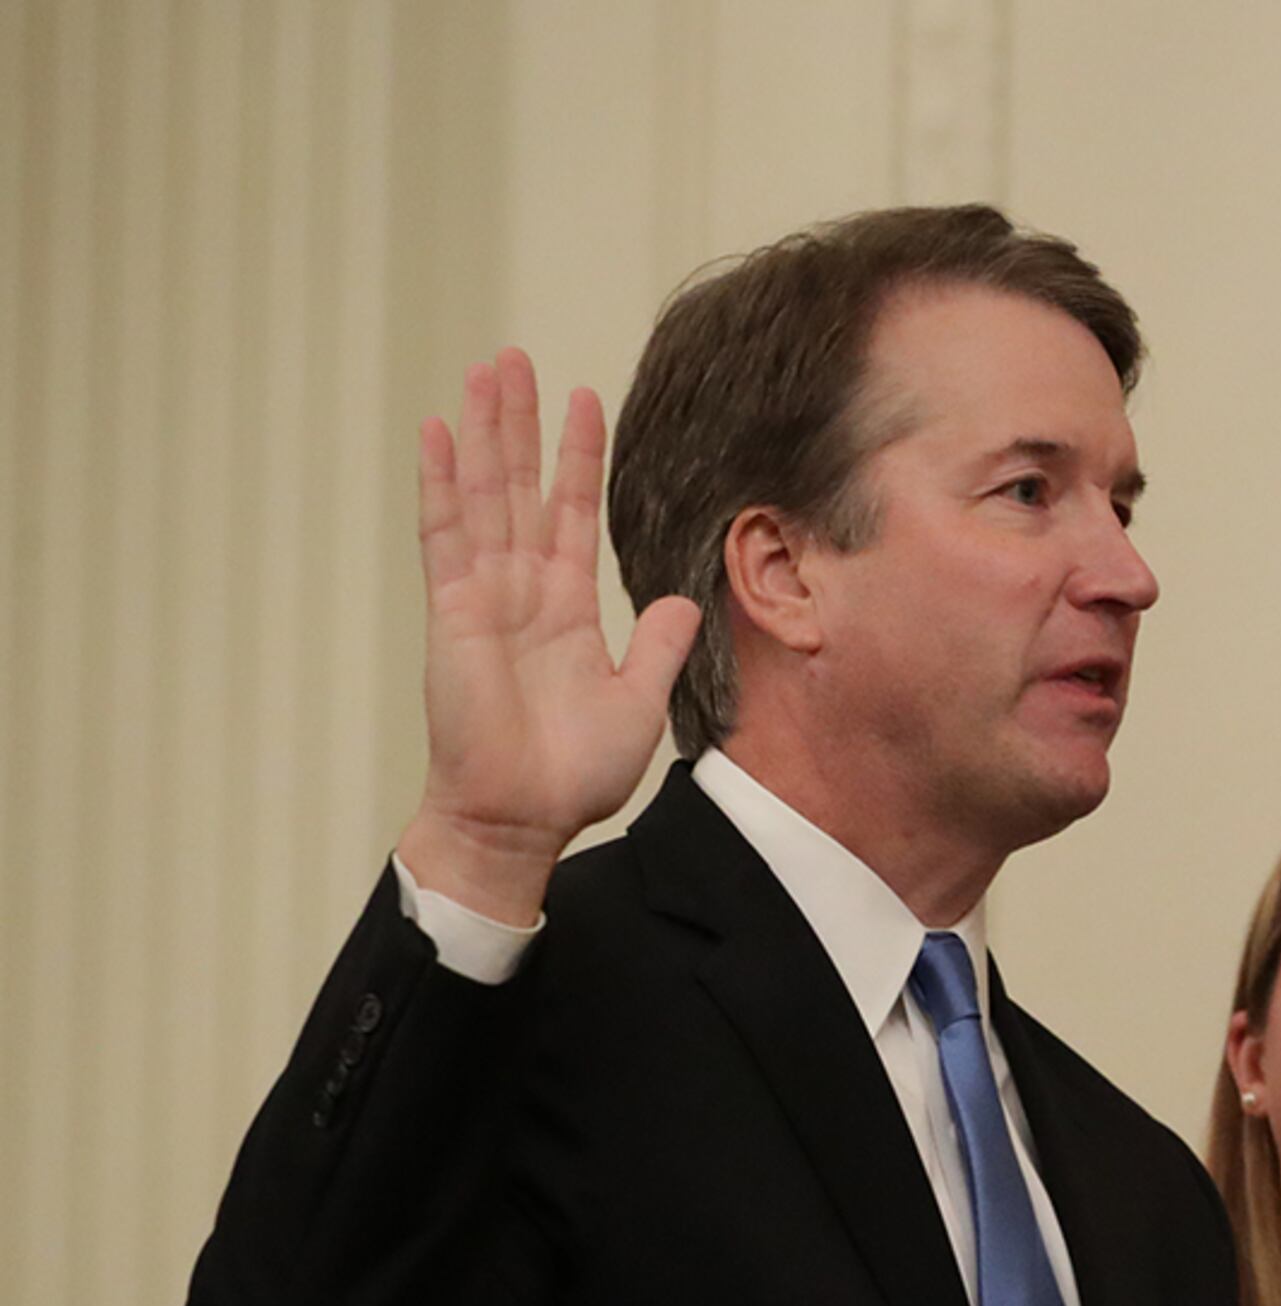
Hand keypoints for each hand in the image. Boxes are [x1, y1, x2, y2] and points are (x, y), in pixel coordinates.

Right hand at [402, 348, 701, 921]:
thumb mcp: (638, 703)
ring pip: (483, 496)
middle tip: (515, 357)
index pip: (573, 514)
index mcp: (567, 609)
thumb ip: (659, 648)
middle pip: (521, 487)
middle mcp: (523, 591)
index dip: (577, 458)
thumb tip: (683, 599)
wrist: (521, 817)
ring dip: (483, 432)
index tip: (583, 400)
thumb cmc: (572, 774)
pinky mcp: (451, 612)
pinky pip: (444, 536)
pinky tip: (440, 433)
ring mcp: (483, 596)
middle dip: (520, 423)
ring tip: (483, 370)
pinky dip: (442, 484)